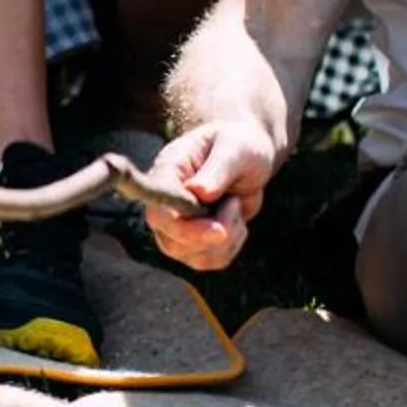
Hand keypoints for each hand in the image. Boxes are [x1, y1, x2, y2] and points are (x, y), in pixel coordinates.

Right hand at [143, 119, 279, 271]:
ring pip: (193, 257)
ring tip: (236, 206)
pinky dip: (231, 247)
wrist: (248, 156)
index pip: (158, 210)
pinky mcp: (192, 242)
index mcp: (167, 173)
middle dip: (213, 236)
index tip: (219, 230)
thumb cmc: (239, 145)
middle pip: (172, 242)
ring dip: (226, 240)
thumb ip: (218, 168)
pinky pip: (209, 261)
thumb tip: (199, 191)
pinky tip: (236, 222)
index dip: (183, 228)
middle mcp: (164, 202)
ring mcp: (175, 225)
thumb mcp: (235, 148)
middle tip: (236, 205)